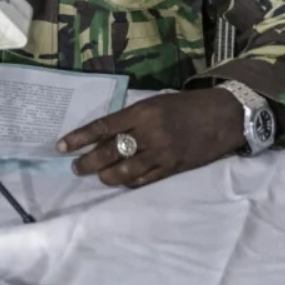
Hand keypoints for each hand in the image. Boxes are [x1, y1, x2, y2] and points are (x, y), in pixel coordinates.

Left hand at [57, 88, 243, 188]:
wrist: (223, 115)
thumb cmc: (186, 105)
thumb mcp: (156, 102)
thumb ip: (132, 117)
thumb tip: (105, 133)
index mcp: (143, 111)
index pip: (103, 126)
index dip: (79, 138)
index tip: (61, 146)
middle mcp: (149, 132)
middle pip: (109, 152)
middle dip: (87, 162)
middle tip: (75, 167)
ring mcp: (162, 153)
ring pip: (124, 171)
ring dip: (105, 176)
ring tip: (97, 175)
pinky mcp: (173, 168)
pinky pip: (143, 180)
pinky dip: (128, 182)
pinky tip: (121, 181)